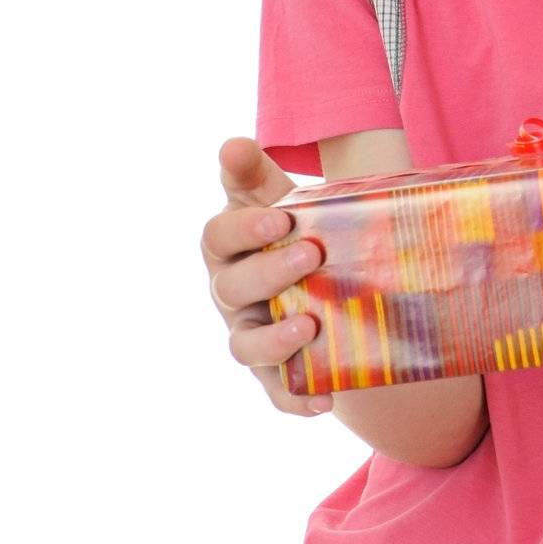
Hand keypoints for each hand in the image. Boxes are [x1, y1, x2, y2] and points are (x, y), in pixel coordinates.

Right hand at [200, 136, 332, 414]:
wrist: (324, 272)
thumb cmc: (293, 228)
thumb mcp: (276, 195)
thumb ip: (254, 172)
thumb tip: (232, 144)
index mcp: (227, 248)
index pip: (218, 237)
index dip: (244, 228)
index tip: (281, 218)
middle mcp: (230, 294)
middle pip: (232, 290)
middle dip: (269, 274)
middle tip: (312, 255)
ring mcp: (250, 334)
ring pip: (245, 347)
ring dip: (275, 342)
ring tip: (310, 328)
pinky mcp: (274, 373)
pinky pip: (277, 393)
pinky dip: (297, 399)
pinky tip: (325, 400)